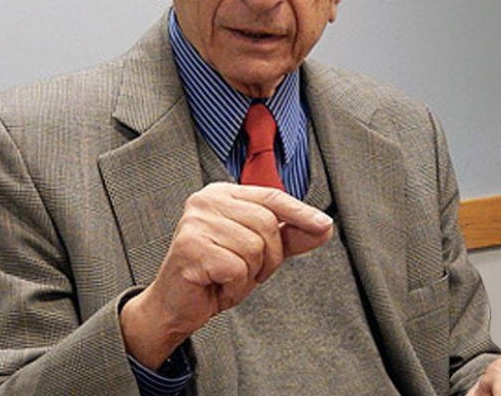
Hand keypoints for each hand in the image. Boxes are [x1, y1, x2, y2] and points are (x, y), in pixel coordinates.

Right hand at [120, 182, 333, 367]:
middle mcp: (207, 201)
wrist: (176, 306)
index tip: (324, 225)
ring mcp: (196, 223)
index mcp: (223, 194)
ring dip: (249, 274)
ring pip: (254, 247)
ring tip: (227, 276)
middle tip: (245, 270)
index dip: (300, 212)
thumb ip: (289, 237)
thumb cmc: (214, 275)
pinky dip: (235, 286)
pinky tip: (217, 284)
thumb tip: (323, 226)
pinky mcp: (191, 247)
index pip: (272, 196)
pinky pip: (238, 269)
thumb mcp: (259, 253)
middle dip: (268, 257)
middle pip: (267, 224)